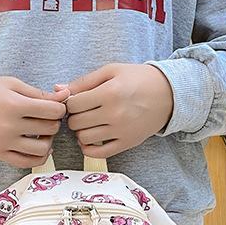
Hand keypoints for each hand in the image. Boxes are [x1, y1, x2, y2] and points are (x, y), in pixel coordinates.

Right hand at [0, 76, 69, 167]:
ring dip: (48, 140)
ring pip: (42, 149)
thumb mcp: (11, 84)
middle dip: (53, 122)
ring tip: (42, 132)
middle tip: (46, 117)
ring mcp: (4, 143)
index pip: (54, 111)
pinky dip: (38, 156)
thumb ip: (39, 92)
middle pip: (50, 129)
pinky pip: (27, 162)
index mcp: (14, 105)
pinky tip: (38, 146)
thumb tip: (66, 96)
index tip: (54, 106)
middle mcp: (10, 126)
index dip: (59, 108)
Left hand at [57, 63, 173, 157]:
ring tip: (88, 123)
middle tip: (82, 112)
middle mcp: (114, 114)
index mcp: (110, 93)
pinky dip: (88, 148)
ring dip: (80, 132)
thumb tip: (58, 88)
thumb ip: (84, 81)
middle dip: (74, 117)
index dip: (70, 102)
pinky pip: (98, 153)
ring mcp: (120, 131)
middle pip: (76, 122)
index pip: (73, 104)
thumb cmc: (137, 79)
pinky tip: (90, 139)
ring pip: (84, 138)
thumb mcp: (112, 71)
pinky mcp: (126, 143)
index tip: (77, 100)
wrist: (168, 94)